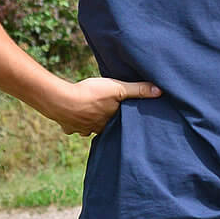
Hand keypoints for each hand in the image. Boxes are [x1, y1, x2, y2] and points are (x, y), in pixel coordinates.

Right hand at [44, 76, 160, 134]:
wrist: (59, 99)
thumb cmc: (90, 94)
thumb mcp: (118, 88)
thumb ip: (138, 90)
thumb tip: (160, 91)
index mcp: (109, 123)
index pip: (120, 126)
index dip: (122, 120)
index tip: (126, 116)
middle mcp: (94, 130)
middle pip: (103, 128)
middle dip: (106, 122)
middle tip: (108, 115)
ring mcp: (79, 129)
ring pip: (87, 129)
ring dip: (90, 122)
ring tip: (92, 114)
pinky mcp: (65, 125)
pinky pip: (70, 126)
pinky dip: (72, 121)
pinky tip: (73, 114)